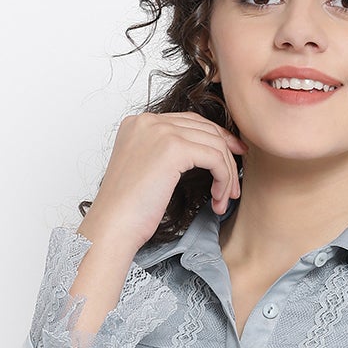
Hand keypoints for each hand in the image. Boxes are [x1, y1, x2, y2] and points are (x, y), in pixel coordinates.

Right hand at [81, 110, 246, 252]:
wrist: (113, 226)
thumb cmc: (128, 210)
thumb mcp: (147, 171)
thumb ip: (167, 154)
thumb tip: (203, 152)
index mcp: (138, 123)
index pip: (188, 122)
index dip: (215, 139)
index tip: (231, 159)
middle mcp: (148, 120)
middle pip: (204, 128)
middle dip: (227, 155)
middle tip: (235, 183)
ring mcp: (160, 131)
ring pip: (214, 144)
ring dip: (226, 174)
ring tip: (224, 200)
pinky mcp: (173, 148)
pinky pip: (215, 158)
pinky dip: (224, 179)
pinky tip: (218, 200)